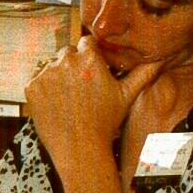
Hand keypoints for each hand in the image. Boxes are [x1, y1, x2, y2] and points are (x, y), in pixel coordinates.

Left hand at [25, 37, 160, 174]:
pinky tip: (55, 104)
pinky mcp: (31, 87)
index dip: (89, 57)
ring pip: (50, 66)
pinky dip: (42, 89)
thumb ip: (142, 73)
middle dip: (72, 66)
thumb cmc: (106, 123)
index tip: (90, 72)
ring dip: (56, 76)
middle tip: (79, 89)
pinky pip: (36, 80)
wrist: (80, 149)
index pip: (86, 43)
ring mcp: (46, 74)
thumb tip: (160, 59)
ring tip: (68, 99)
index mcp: (90, 58)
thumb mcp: (127, 96)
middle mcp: (66, 61)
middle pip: (67, 53)